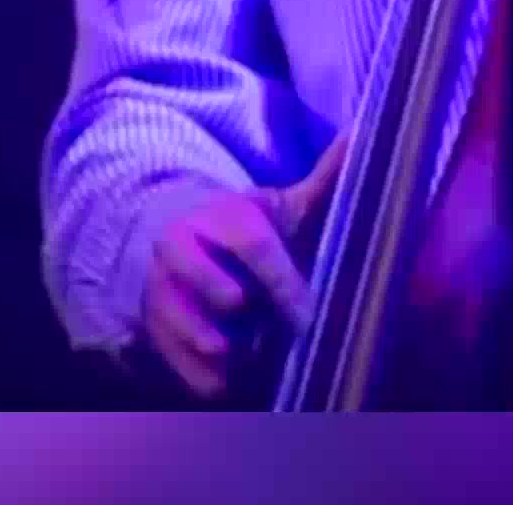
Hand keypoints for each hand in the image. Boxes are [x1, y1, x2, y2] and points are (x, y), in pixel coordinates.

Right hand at [142, 134, 348, 400]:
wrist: (168, 233)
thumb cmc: (240, 225)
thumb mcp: (277, 204)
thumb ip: (322, 179)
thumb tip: (361, 135)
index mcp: (218, 214)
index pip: (253, 244)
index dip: (282, 280)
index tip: (305, 311)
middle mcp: (180, 249)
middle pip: (219, 292)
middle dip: (254, 316)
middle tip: (274, 332)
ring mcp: (161, 288)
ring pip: (195, 332)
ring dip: (228, 350)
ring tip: (251, 351)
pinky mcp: (151, 325)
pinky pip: (180, 365)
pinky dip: (208, 377)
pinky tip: (231, 374)